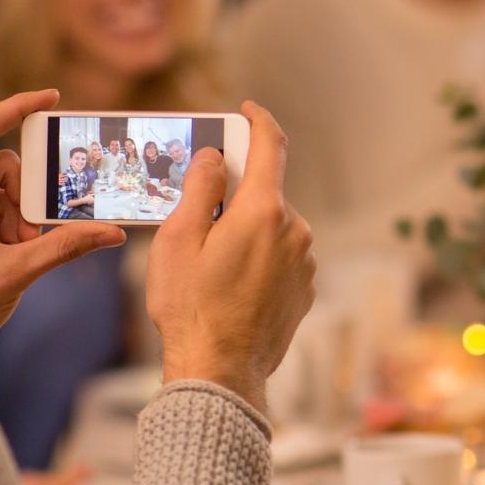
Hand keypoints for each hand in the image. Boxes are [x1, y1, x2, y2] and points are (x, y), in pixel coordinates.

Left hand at [0, 89, 125, 350]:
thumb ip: (65, 245)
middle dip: (25, 201)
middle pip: (1, 166)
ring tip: (14, 253)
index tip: (53, 96)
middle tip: (29, 237)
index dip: (19, 107)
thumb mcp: (14, 273)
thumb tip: (113, 233)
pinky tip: (5, 254)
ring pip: (0, 187)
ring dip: (18, 218)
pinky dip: (7, 226)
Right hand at [147, 102, 314, 408]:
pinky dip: (259, 258)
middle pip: (265, 193)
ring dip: (246, 231)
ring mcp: (305, 262)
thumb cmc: (191, 308)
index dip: (258, 121)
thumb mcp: (179, 240)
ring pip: (273, 227)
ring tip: (210, 265)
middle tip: (199, 215)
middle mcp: (295, 231)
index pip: (270, 146)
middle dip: (236, 194)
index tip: (247, 111)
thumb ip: (199, 190)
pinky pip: (281, 257)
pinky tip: (230, 286)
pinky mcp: (305, 289)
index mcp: (264, 211)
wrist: (220, 373)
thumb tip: (213, 159)